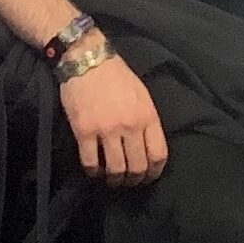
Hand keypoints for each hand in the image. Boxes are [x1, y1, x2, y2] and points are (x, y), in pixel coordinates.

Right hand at [58, 50, 166, 186]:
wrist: (88, 61)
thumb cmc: (118, 77)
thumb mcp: (143, 96)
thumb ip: (148, 121)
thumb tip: (149, 146)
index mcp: (148, 117)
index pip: (158, 154)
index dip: (155, 172)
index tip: (149, 177)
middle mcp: (130, 126)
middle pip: (138, 166)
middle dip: (135, 179)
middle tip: (129, 182)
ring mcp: (107, 130)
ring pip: (115, 168)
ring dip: (115, 179)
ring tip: (112, 180)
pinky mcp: (84, 131)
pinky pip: (90, 162)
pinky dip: (93, 171)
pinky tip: (94, 171)